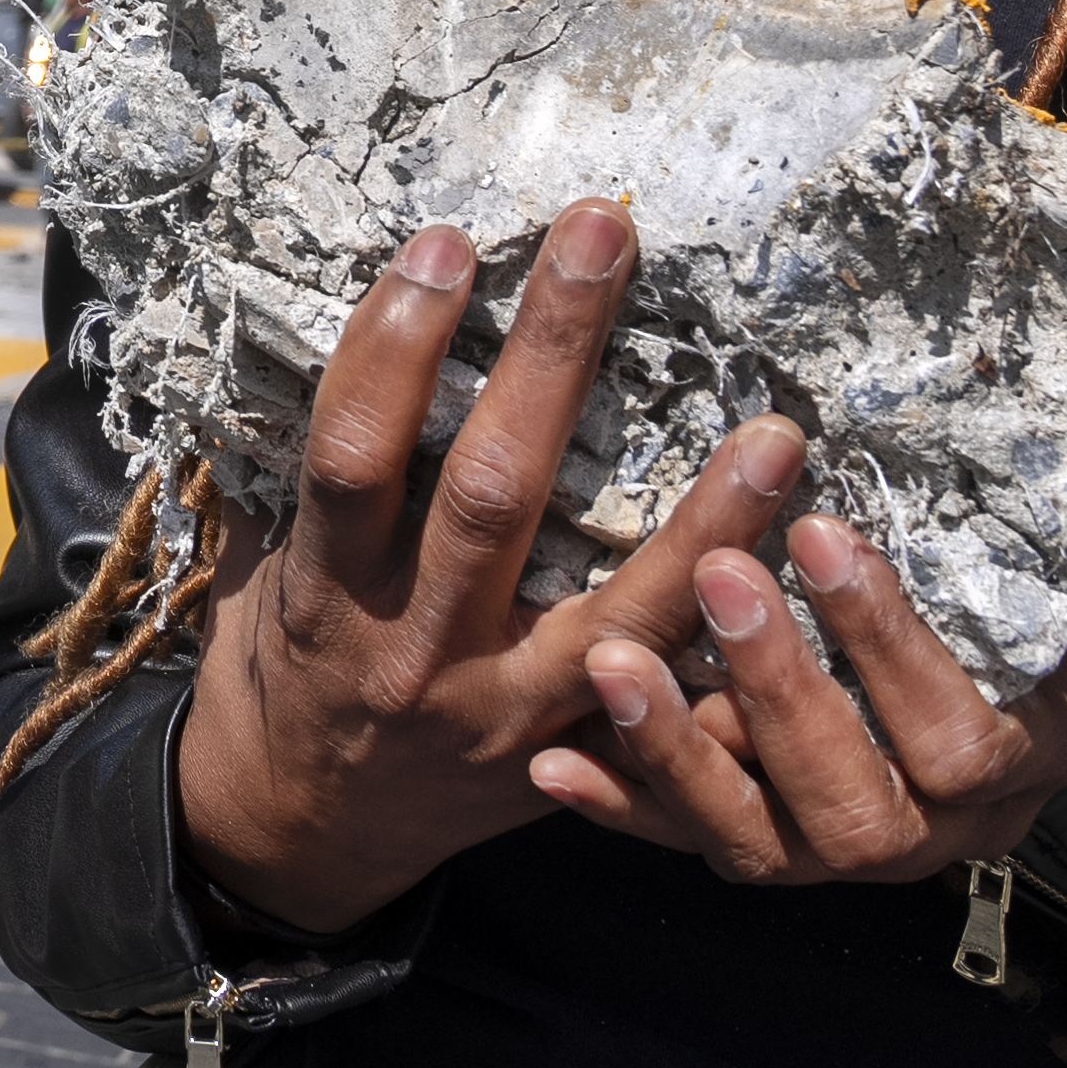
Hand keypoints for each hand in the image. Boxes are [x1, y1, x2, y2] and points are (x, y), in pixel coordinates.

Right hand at [173, 200, 815, 935]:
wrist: (299, 831)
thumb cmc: (279, 667)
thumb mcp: (258, 568)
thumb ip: (287, 469)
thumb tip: (306, 322)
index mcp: (327, 592)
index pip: (357, 454)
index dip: (394, 344)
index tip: (444, 242)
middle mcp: (417, 651)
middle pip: (492, 491)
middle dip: (550, 352)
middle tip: (602, 236)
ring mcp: (509, 712)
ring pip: (624, 615)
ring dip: (707, 519)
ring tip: (777, 429)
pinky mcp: (578, 760)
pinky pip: (674, 708)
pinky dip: (739, 645)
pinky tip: (808, 578)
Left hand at [529, 378, 1066, 884]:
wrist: (979, 706)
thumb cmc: (1026, 618)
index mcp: (1017, 760)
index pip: (964, 740)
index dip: (893, 648)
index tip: (827, 532)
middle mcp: (927, 831)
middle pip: (855, 801)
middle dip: (783, 689)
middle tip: (717, 571)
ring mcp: (829, 851)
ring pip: (758, 838)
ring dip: (682, 751)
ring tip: (613, 655)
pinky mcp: (746, 844)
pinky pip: (680, 847)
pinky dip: (621, 809)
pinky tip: (556, 757)